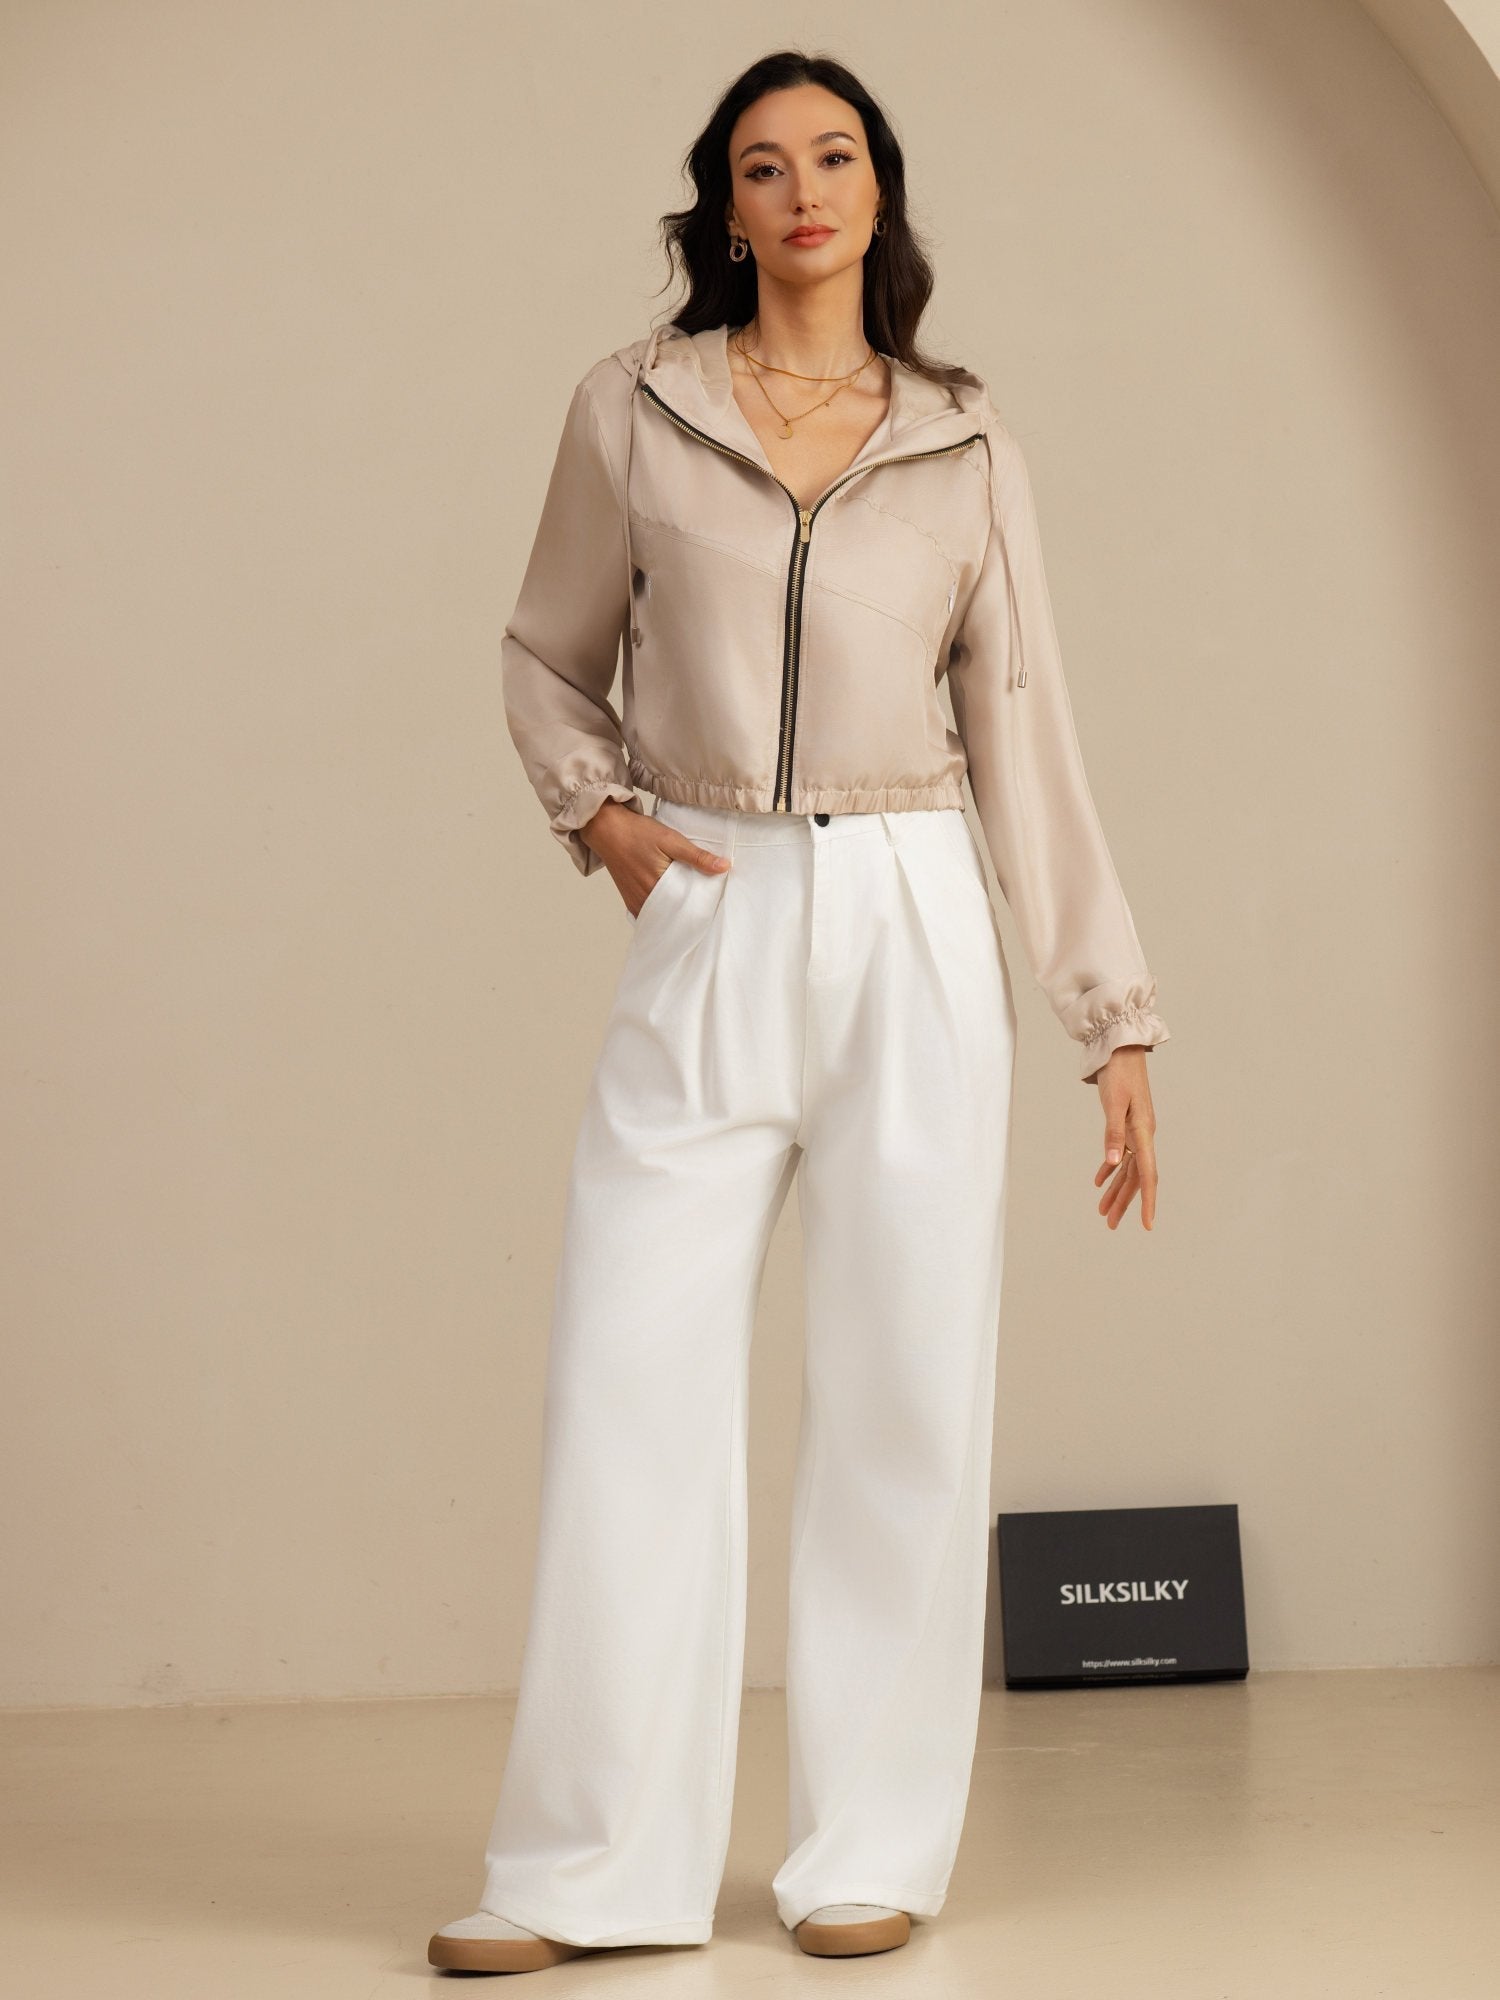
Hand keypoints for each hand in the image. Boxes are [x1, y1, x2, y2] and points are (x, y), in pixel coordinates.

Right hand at [581, 799, 730, 914]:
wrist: (606, 829)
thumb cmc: (637, 833)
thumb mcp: (671, 839)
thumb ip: (697, 856)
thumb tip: (724, 867)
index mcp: (658, 887)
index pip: (687, 907)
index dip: (702, 905)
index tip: (714, 901)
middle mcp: (645, 900)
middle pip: (675, 914)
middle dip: (690, 910)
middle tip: (705, 902)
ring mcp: (636, 902)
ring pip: (663, 915)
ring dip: (676, 911)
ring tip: (690, 901)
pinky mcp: (630, 901)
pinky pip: (651, 913)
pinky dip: (662, 910)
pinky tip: (672, 902)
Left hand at [1092, 1045, 1157, 1230]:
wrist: (1121, 1049)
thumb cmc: (1118, 1073)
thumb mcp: (1113, 1103)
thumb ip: (1112, 1133)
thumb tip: (1114, 1163)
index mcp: (1143, 1132)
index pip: (1148, 1175)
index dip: (1148, 1202)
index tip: (1147, 1225)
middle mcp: (1142, 1135)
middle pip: (1136, 1177)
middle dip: (1124, 1202)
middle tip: (1110, 1224)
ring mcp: (1135, 1131)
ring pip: (1128, 1168)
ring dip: (1116, 1189)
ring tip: (1102, 1210)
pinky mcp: (1125, 1124)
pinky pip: (1120, 1154)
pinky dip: (1111, 1168)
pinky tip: (1100, 1181)